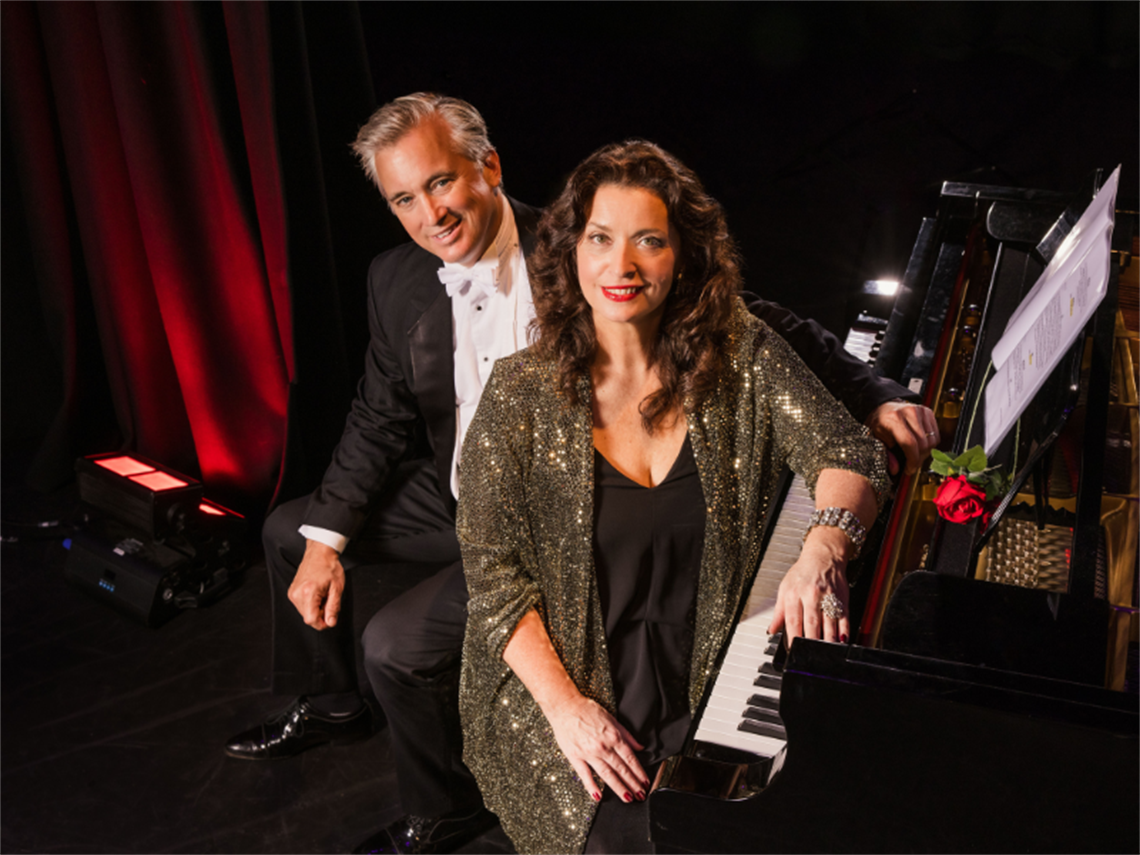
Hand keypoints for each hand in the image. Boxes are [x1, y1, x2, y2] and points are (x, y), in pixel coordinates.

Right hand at [287, 540, 344, 629]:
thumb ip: (333, 607)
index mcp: (308, 593)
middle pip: (307, 617)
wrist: (320, 553)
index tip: (329, 620)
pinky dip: (311, 603)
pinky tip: (317, 593)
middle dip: (320, 614)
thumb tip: (330, 622)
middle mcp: (297, 594)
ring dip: (315, 609)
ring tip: (323, 595)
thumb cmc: (329, 566)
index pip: (311, 620)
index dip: (322, 623)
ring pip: (305, 612)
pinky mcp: (292, 591)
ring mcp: (292, 593)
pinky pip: (301, 605)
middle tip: (328, 601)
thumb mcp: (337, 588)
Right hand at [547, 694, 649, 802]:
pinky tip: (598, 796)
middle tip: (640, 795)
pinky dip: (592, 786)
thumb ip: (626, 734)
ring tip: (627, 798)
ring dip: (619, 788)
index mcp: (613, 736)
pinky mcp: (575, 757)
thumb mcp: (612, 718)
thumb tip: (639, 747)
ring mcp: (589, 753)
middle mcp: (603, 746)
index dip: (639, 772)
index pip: (630, 759)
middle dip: (633, 784)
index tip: (645, 782)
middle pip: (621, 769)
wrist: (565, 706)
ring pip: (607, 774)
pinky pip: (585, 774)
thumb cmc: (587, 710)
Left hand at [769, 526, 849, 643]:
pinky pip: (844, 619)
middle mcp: (811, 595)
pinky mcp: (843, 599)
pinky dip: (844, 633)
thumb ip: (779, 612)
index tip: (793, 650)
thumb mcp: (784, 588)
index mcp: (794, 593)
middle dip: (811, 642)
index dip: (793, 638)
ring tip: (825, 654)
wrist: (823, 556)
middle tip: (810, 657)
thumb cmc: (803, 572)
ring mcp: (829, 597)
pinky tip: (841, 642)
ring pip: (829, 624)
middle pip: (812, 624)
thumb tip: (771, 630)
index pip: (793, 620)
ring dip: (828, 641)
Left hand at [865, 400, 938, 475]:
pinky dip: (930, 444)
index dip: (912, 460)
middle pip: (923, 443)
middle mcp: (908, 412)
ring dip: (926, 452)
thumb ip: (885, 454)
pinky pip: (936, 434)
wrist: (885, 406)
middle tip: (912, 464)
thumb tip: (895, 469)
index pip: (909, 443)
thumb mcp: (876, 438)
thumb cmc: (879, 423)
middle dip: (919, 459)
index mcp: (893, 418)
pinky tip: (920, 446)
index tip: (909, 469)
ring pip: (931, 440)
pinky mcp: (928, 411)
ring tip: (915, 455)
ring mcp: (920, 410)